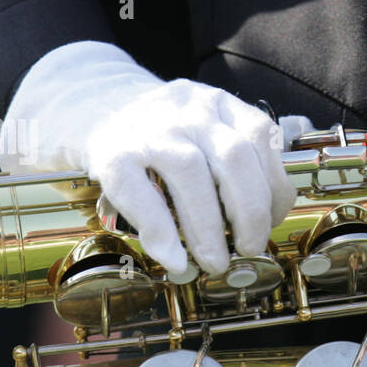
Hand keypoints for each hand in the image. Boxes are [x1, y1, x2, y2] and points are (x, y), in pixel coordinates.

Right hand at [0, 42, 305, 275]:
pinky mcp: (112, 153)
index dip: (274, 186)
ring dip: (209, 229)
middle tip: (249, 250)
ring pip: (190, 173)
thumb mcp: (205, 130)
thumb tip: (264, 223)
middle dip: (250, 213)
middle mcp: (188, 110)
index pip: (261, 137)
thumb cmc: (163, 136)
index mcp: (219, 104)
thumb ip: (237, 163)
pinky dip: (162, 233)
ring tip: (216, 263)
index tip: (272, 222)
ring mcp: (148, 128)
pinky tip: (174, 260)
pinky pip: (139, 194)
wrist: (91, 106)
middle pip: (233, 157)